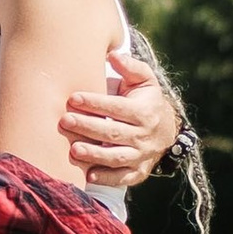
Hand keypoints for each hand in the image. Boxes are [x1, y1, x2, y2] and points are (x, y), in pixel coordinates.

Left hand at [62, 43, 180, 193]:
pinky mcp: (138, 172)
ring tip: (74, 150)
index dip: (95, 103)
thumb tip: (113, 54)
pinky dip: (107, 178)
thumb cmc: (145, 100)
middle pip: (113, 132)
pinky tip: (89, 175)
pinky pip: (123, 178)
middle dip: (88, 127)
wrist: (167, 130)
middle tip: (65, 121)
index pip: (117, 107)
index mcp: (144, 111)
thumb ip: (130, 67)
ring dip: (95, 155)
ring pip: (117, 157)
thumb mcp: (144, 80)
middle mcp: (143, 135)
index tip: (73, 98)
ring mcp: (141, 155)